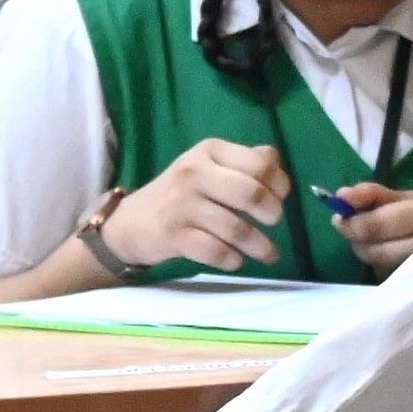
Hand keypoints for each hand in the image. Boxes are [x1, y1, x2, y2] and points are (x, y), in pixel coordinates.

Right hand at [100, 138, 290, 272]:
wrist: (131, 223)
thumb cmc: (182, 194)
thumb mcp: (210, 167)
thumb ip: (245, 163)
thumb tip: (279, 167)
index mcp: (210, 151)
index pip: (259, 163)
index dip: (279, 183)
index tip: (281, 197)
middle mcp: (195, 172)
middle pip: (251, 193)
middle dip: (272, 213)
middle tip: (274, 223)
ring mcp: (182, 204)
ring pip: (236, 228)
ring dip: (260, 246)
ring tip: (268, 253)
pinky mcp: (173, 235)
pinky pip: (215, 251)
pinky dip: (232, 259)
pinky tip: (236, 260)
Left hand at [326, 181, 412, 274]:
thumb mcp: (412, 197)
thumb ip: (373, 194)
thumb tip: (340, 196)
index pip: (376, 226)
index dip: (351, 224)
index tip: (340, 218)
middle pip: (374, 251)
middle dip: (357, 240)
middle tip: (355, 230)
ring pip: (378, 266)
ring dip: (369, 253)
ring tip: (379, 242)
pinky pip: (388, 278)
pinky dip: (381, 266)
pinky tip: (391, 257)